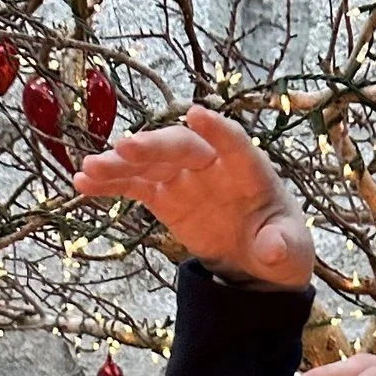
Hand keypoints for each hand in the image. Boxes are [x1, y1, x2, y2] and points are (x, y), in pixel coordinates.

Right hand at [72, 102, 314, 289]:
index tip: (196, 114)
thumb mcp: (291, 254)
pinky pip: (135, 185)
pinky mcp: (165, 196)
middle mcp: (214, 166)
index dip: (217, 130)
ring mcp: (186, 178)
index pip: (234, 144)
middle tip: (125, 147)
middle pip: (181, 147)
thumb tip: (274, 249)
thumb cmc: (280, 246)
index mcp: (250, 171)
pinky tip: (84, 184)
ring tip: (90, 169)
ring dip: (121, 164)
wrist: (259, 261)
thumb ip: (284, 248)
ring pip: (151, 163)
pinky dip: (112, 183)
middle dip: (155, 146)